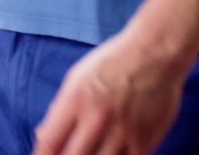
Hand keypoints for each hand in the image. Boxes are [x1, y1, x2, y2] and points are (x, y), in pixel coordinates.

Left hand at [32, 34, 189, 154]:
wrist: (155, 53)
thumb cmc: (113, 62)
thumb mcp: (76, 78)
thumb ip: (59, 109)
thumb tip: (43, 135)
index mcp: (75, 100)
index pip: (49, 141)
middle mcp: (97, 118)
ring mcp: (122, 131)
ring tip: (88, 153)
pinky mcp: (145, 139)